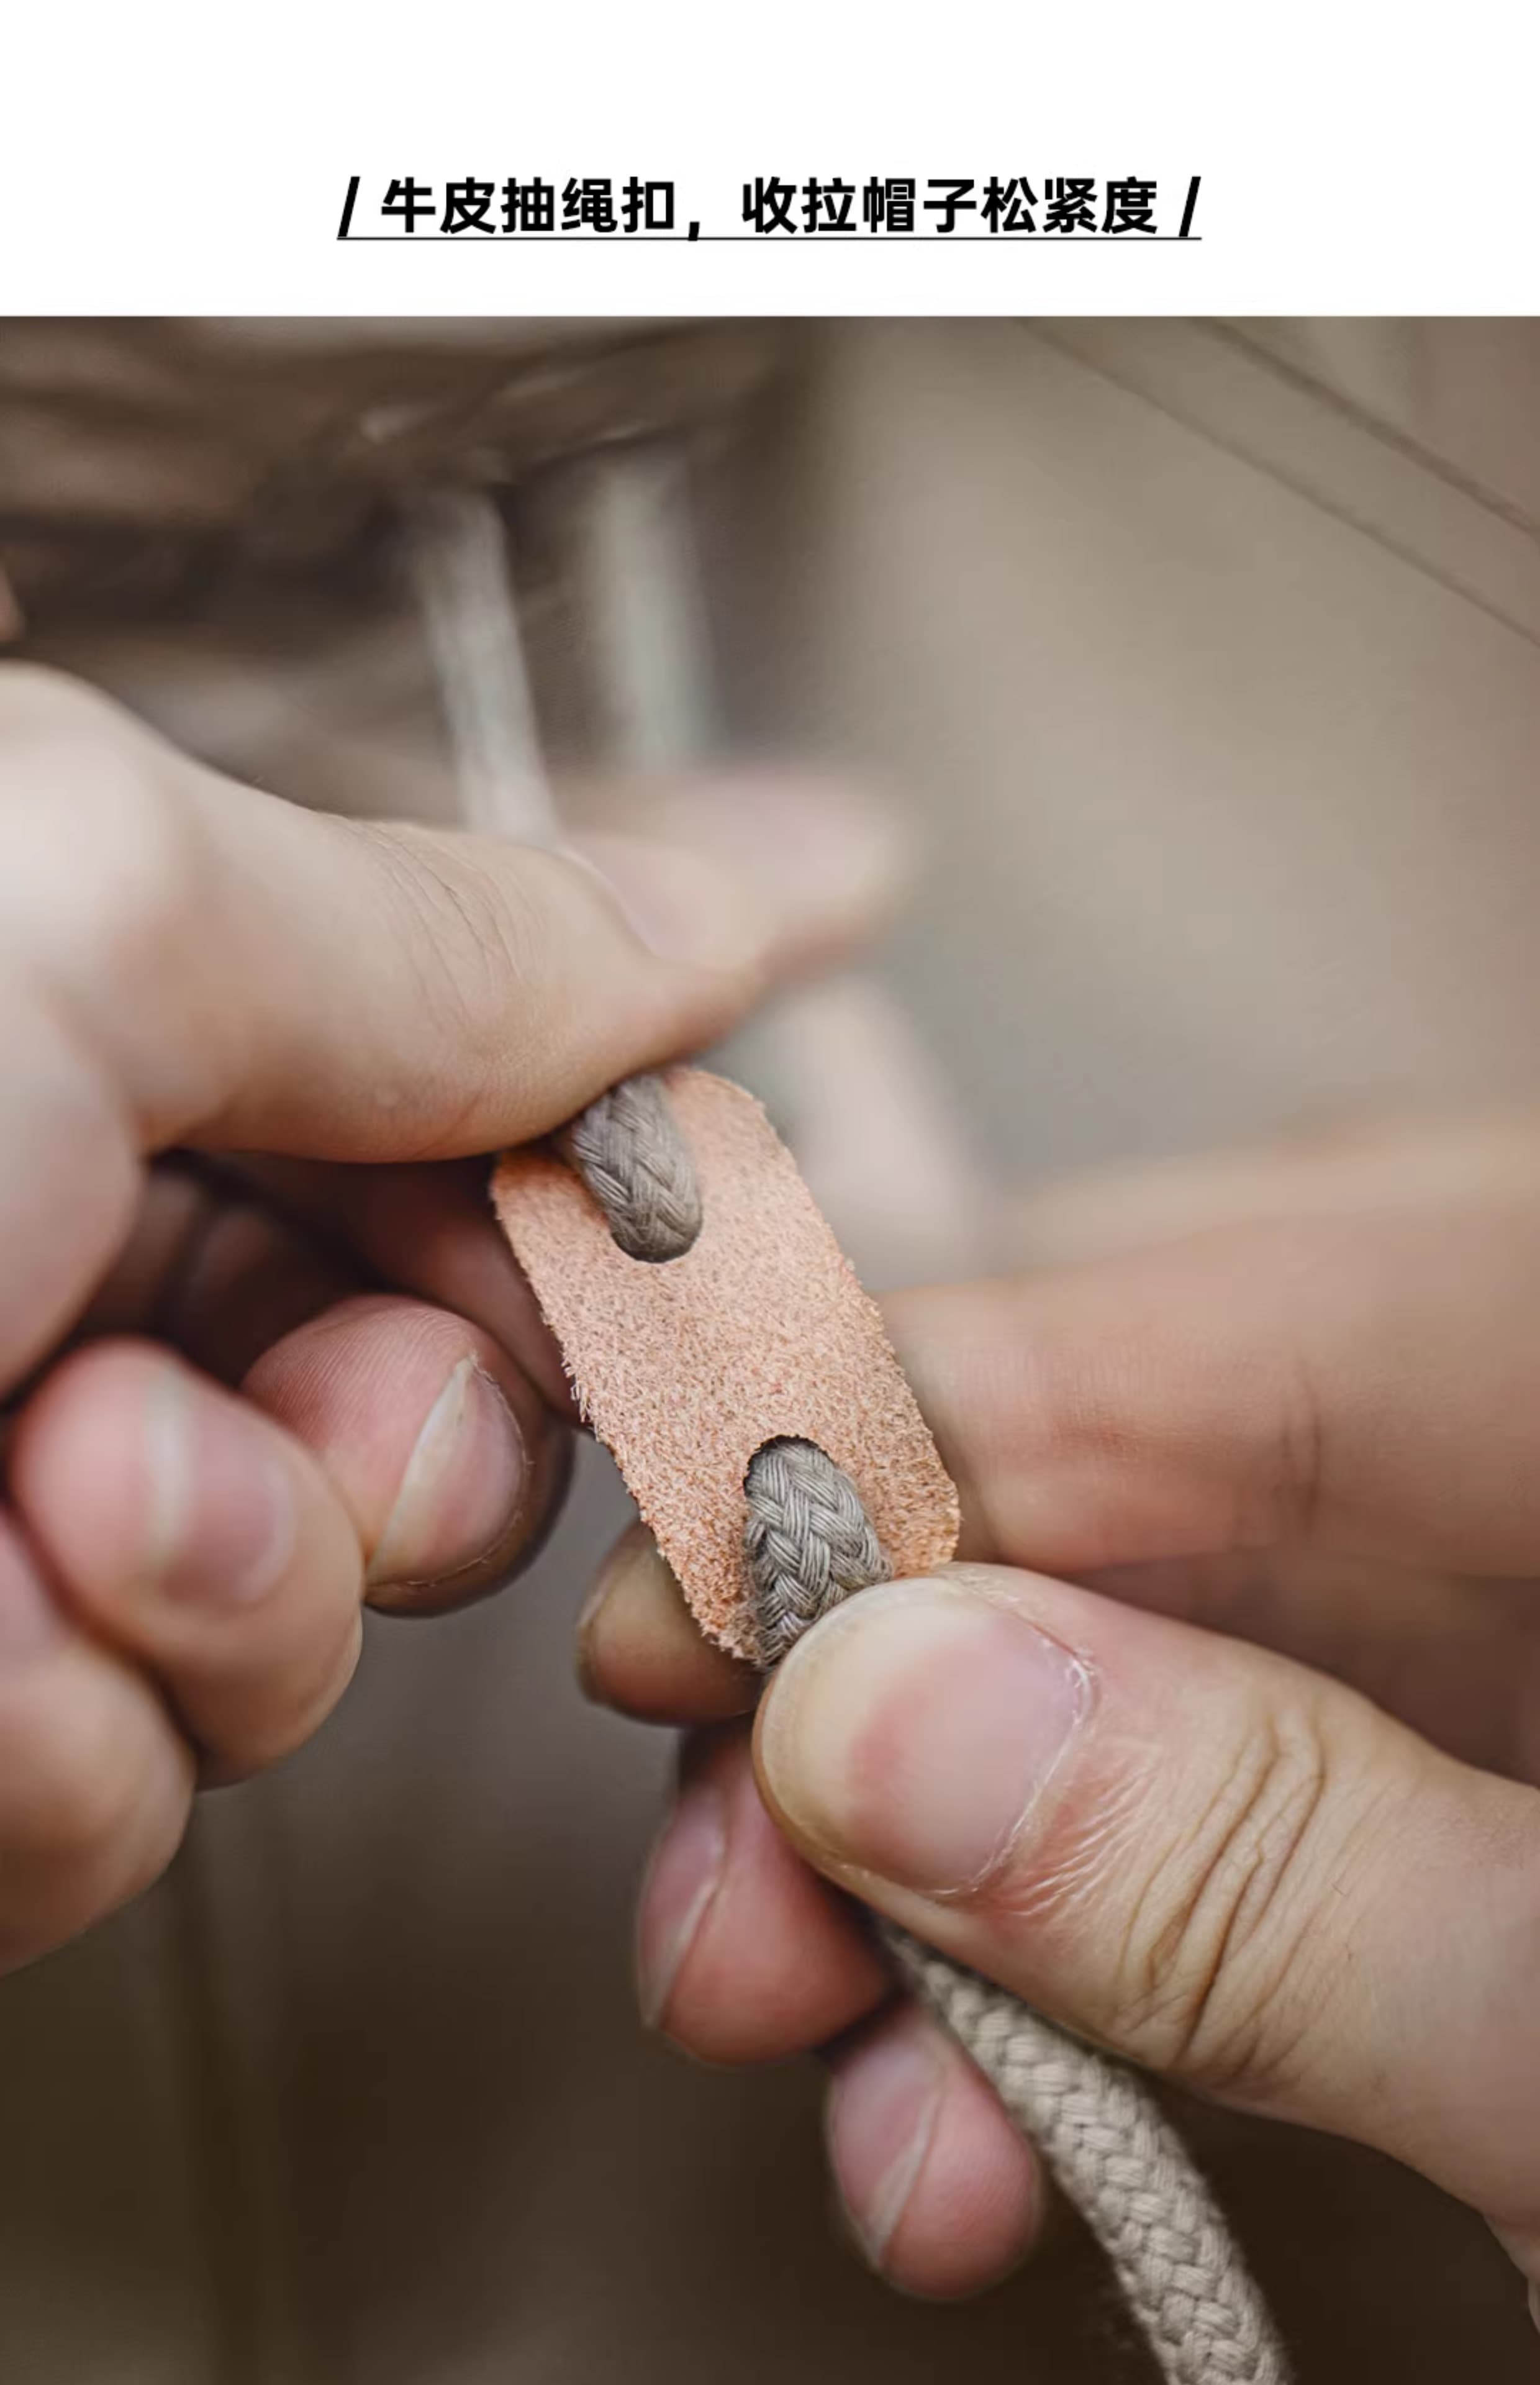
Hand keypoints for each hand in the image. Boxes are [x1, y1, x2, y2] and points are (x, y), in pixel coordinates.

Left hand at [0, 662, 892, 1971]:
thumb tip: (770, 875)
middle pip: (425, 1396)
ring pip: (290, 1631)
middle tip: (333, 1390)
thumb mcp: (104, 910)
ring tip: (59, 1492)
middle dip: (427, 1427)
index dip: (611, 1210)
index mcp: (83, 1020)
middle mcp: (30, 1261)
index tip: (715, 1268)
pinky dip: (71, 1745)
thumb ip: (457, 935)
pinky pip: (123, 1804)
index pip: (469, 1129)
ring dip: (234, 1581)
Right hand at [583, 1114, 1539, 2315]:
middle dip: (902, 1664)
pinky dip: (1098, 1918)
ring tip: (816, 2049)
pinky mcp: (1508, 1731)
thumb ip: (1286, 1873)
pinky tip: (977, 2105)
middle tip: (720, 1872)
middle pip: (1169, 1435)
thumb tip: (878, 1710)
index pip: (1221, 1306)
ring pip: (1179, 1607)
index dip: (904, 1429)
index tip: (663, 1593)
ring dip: (962, 1834)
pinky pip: (1259, 1749)